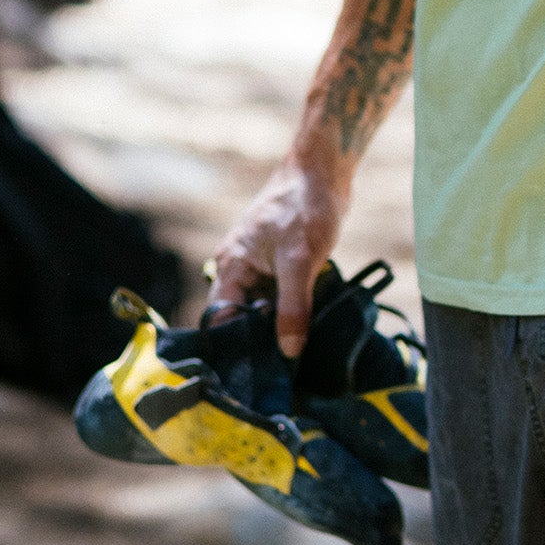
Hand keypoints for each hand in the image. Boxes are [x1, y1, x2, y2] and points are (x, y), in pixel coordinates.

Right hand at [208, 158, 344, 357]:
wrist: (324, 171)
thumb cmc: (305, 206)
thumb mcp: (300, 260)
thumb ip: (292, 307)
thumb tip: (289, 350)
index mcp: (231, 265)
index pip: (221, 319)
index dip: (237, 347)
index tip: (257, 373)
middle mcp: (239, 267)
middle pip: (242, 317)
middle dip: (260, 340)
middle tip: (284, 368)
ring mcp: (260, 265)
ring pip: (263, 308)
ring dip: (278, 326)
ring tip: (297, 353)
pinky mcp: (281, 262)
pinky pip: (279, 296)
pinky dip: (291, 310)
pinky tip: (308, 326)